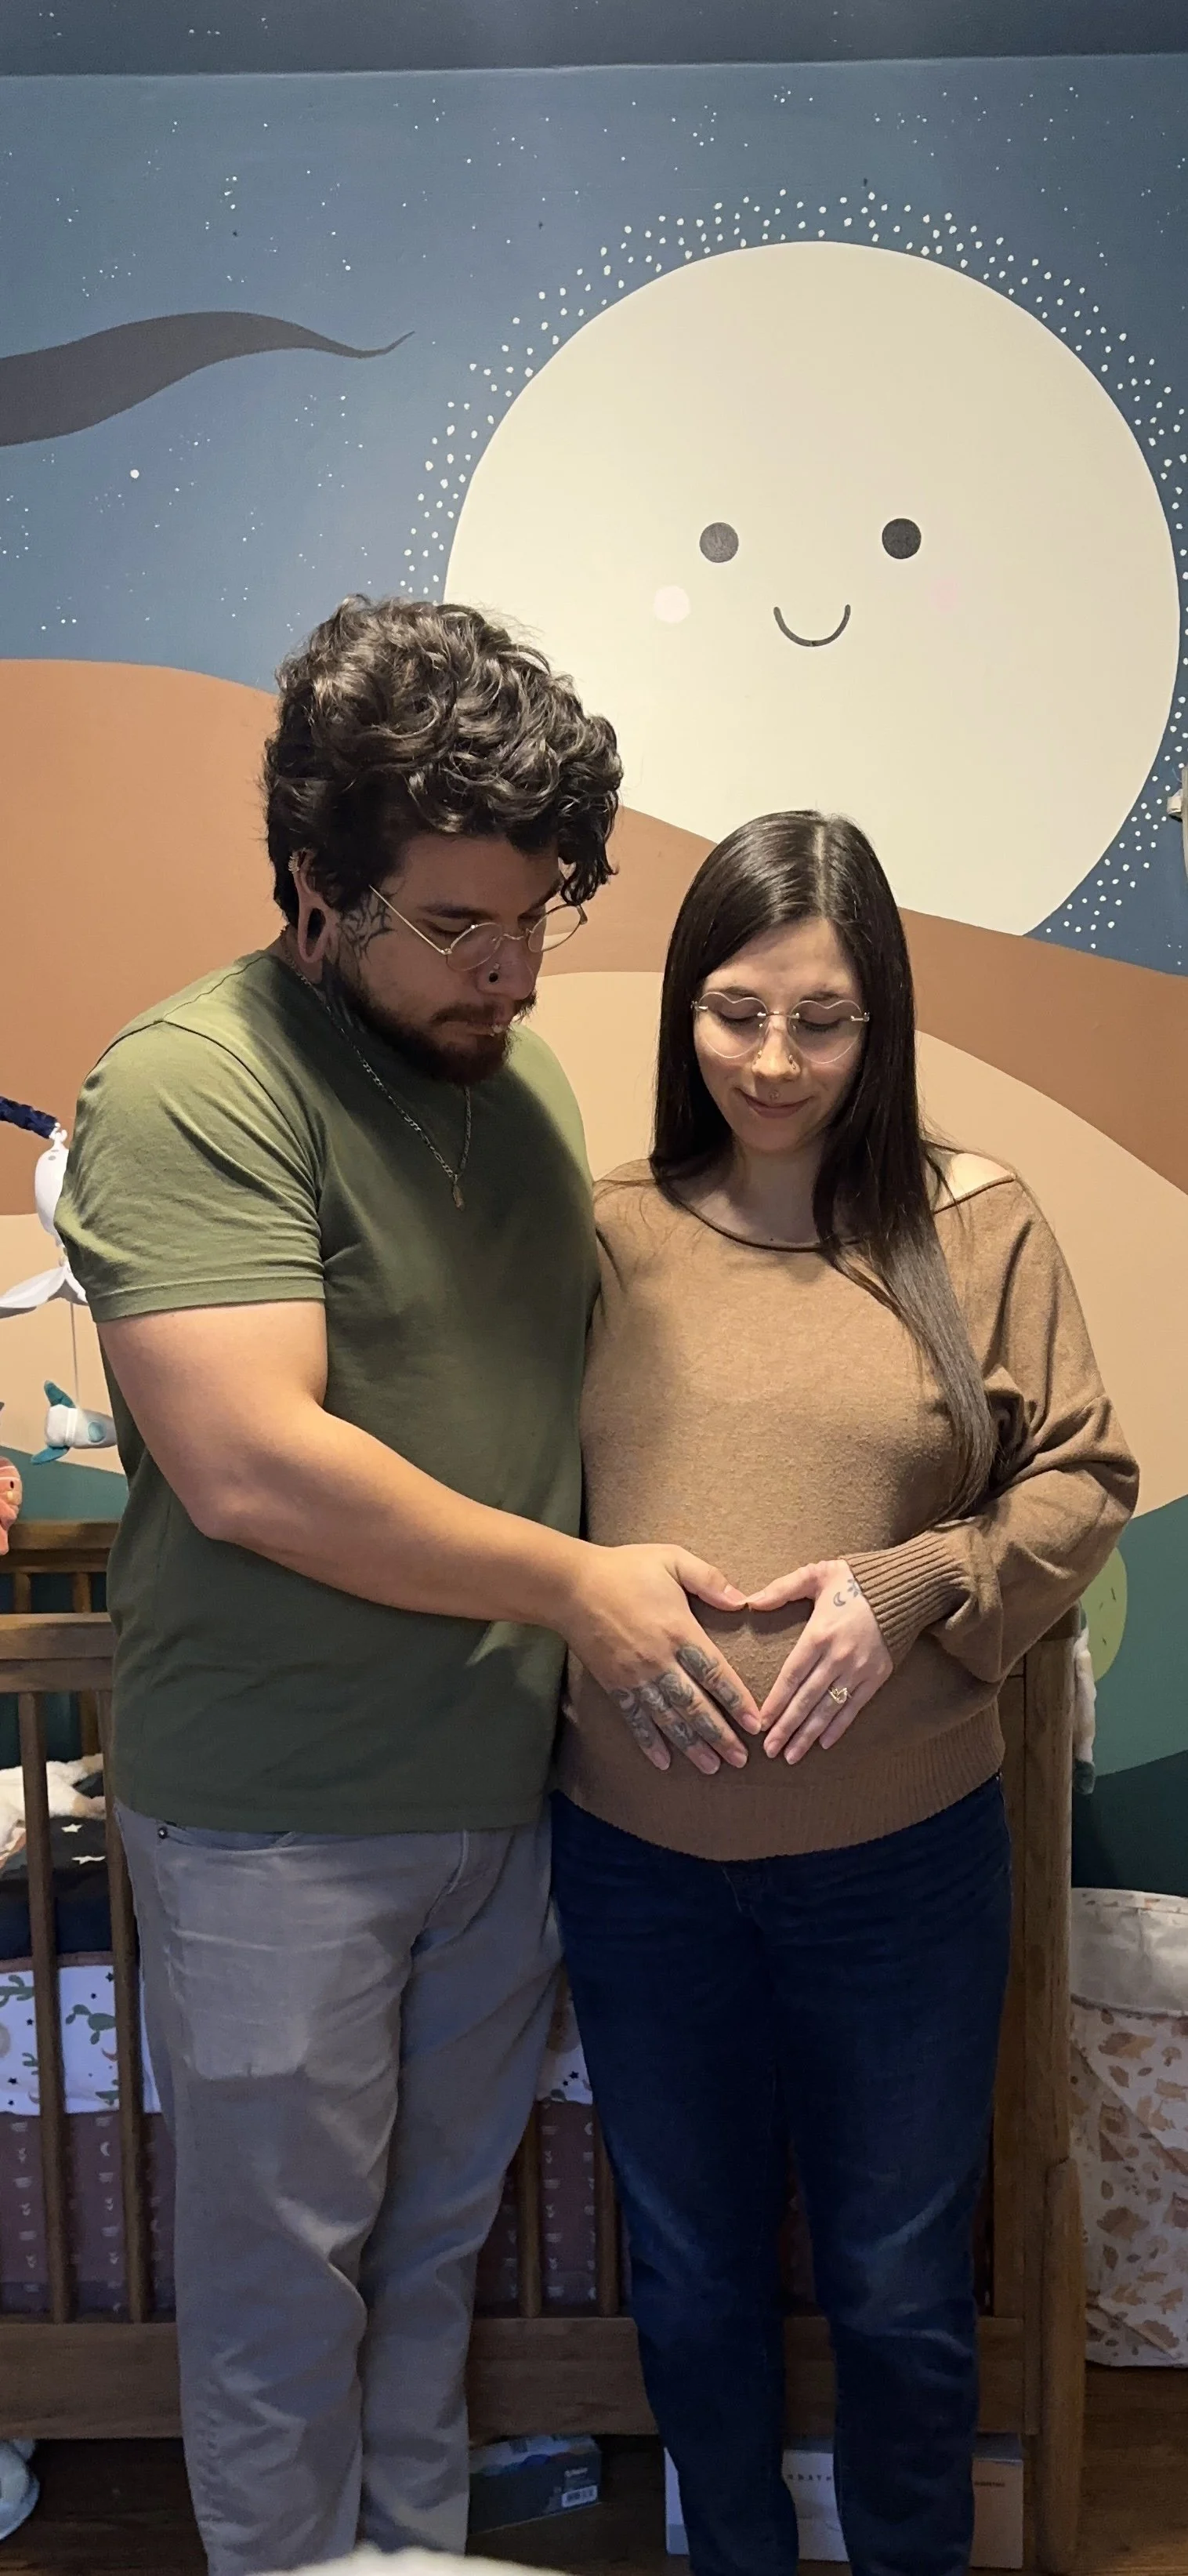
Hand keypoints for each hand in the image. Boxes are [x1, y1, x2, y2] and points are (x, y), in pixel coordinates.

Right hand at [563, 1544, 761, 1774]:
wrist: (570, 1586)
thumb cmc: (624, 1568)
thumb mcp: (672, 1558)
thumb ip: (708, 1578)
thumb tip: (742, 1600)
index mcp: (678, 1630)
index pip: (715, 1673)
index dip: (737, 1700)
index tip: (755, 1724)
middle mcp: (659, 1661)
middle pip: (695, 1705)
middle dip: (720, 1734)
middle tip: (740, 1759)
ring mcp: (635, 1676)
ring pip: (668, 1718)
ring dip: (691, 1745)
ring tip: (711, 1766)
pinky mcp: (614, 1684)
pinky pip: (635, 1718)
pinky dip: (649, 1741)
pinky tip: (663, 1761)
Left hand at [747, 1559, 891, 1763]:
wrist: (906, 1587)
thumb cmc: (856, 1579)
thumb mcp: (817, 1575)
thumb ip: (782, 1589)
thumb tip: (750, 1601)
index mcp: (819, 1634)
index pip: (791, 1676)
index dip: (775, 1702)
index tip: (760, 1722)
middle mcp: (838, 1657)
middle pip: (806, 1700)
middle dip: (787, 1727)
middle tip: (769, 1750)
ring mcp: (859, 1669)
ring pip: (828, 1709)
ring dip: (809, 1735)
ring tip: (791, 1755)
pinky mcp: (877, 1676)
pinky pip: (855, 1707)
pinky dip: (839, 1726)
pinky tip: (824, 1743)